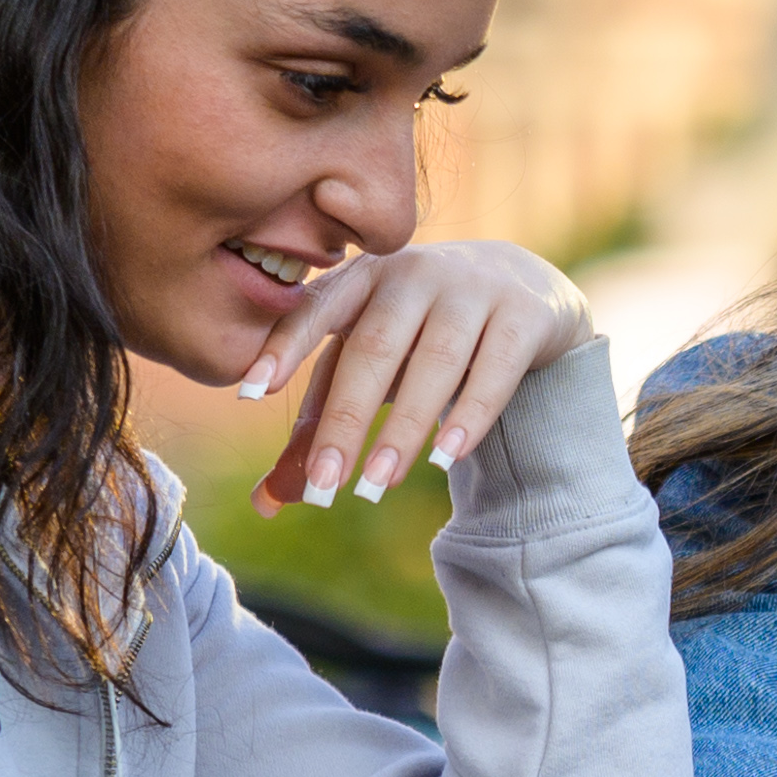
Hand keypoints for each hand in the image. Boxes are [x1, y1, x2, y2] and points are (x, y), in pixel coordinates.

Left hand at [251, 240, 592, 512]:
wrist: (524, 287)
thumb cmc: (422, 336)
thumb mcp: (370, 364)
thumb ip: (322, 424)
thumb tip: (268, 502)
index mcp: (363, 277)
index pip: (316, 309)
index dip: (284, 348)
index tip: (251, 393)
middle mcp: (414, 274)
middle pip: (374, 350)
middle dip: (346, 422)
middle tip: (324, 486)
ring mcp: (474, 289)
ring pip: (435, 363)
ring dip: (403, 429)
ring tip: (377, 486)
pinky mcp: (524, 315)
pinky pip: (495, 369)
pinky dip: (471, 414)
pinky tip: (446, 457)